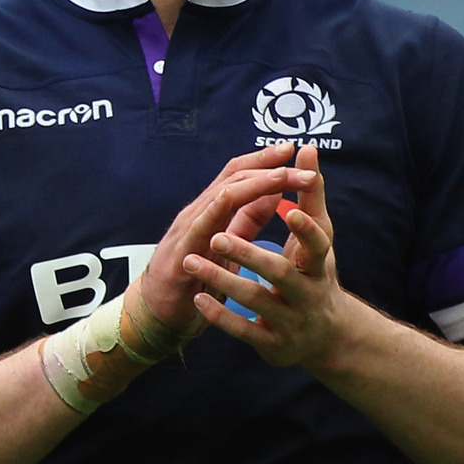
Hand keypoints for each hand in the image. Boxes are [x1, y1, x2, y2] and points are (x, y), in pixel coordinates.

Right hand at [131, 144, 320, 348]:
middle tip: (304, 166)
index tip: (292, 148)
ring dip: (254, 183)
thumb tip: (276, 192)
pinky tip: (230, 197)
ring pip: (221, 196)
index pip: (238, 175)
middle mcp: (197, 214)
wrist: (159, 315)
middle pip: (234, 179)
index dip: (264, 160)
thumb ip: (249, 218)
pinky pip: (197, 227)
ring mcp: (186, 231)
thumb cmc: (194, 279)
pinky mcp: (179, 254)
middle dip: (270, 169)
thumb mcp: (229, 244)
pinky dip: (214, 209)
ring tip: (282, 176)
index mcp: (211, 212)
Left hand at [186, 143, 349, 367]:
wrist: (325, 339)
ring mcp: (290, 320)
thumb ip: (309, 196)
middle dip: (249, 253)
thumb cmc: (315, 276)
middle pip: (280, 272)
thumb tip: (305, 149)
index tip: (289, 210)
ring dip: (223, 280)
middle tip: (217, 237)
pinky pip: (243, 330)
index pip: (318, 244)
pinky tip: (200, 300)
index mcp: (319, 265)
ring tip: (193, 262)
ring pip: (255, 301)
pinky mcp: (272, 343)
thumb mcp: (317, 240)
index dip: (305, 229)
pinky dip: (220, 315)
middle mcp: (308, 293)